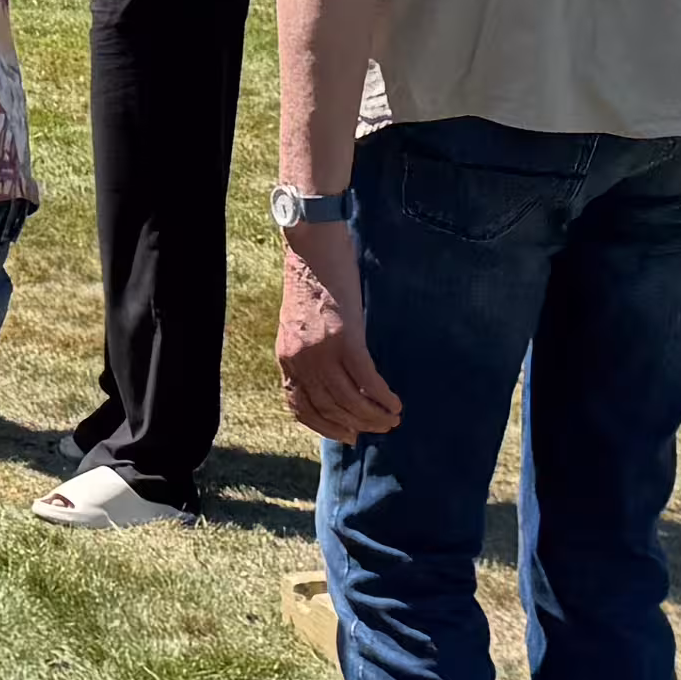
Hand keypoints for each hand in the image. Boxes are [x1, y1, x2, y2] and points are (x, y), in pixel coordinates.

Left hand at [276, 226, 399, 440]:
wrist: (311, 245)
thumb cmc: (310, 278)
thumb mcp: (298, 322)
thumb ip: (308, 350)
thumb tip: (330, 373)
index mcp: (286, 358)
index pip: (300, 406)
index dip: (325, 425)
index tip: (345, 434)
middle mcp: (301, 361)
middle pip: (330, 407)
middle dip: (357, 424)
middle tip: (379, 430)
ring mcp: (322, 352)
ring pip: (350, 399)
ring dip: (373, 415)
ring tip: (392, 419)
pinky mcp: (346, 339)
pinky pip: (366, 379)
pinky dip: (382, 396)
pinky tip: (394, 402)